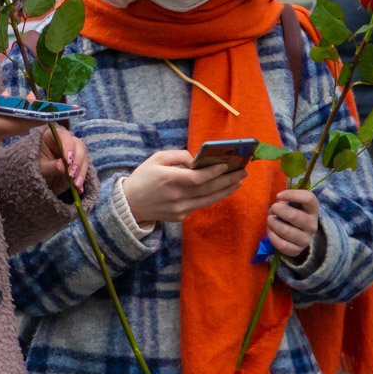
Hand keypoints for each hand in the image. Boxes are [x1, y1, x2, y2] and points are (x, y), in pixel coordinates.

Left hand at [39, 126, 88, 194]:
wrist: (38, 177)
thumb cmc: (35, 167)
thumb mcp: (41, 168)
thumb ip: (51, 166)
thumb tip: (62, 166)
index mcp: (54, 136)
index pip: (64, 136)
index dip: (68, 147)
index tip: (68, 161)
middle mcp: (67, 141)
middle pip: (79, 146)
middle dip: (77, 161)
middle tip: (71, 174)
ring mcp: (75, 152)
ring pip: (84, 158)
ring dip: (81, 172)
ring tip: (76, 184)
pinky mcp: (79, 163)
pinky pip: (85, 169)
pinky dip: (82, 179)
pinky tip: (79, 189)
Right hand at [123, 150, 245, 224]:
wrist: (130, 204)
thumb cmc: (143, 177)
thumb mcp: (156, 158)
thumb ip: (178, 156)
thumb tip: (197, 160)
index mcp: (169, 179)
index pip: (198, 178)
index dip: (214, 172)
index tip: (227, 165)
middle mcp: (176, 196)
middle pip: (208, 190)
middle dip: (228, 180)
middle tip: (242, 172)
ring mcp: (179, 209)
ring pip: (208, 200)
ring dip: (226, 190)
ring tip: (238, 182)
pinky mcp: (180, 217)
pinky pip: (200, 205)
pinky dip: (212, 197)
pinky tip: (222, 189)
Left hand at [266, 189, 319, 258]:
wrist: (299, 234)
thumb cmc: (293, 212)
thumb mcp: (293, 203)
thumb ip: (286, 200)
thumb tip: (277, 202)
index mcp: (313, 209)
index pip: (308, 198)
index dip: (291, 195)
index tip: (278, 196)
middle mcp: (312, 225)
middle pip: (293, 215)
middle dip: (278, 210)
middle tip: (272, 209)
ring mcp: (306, 240)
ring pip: (285, 230)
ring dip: (273, 223)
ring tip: (270, 220)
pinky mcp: (297, 250)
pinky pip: (281, 244)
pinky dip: (272, 236)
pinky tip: (270, 230)